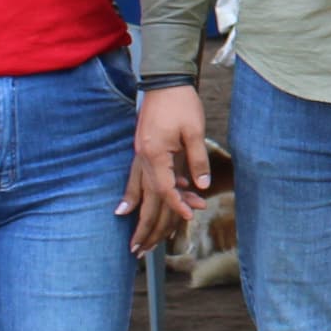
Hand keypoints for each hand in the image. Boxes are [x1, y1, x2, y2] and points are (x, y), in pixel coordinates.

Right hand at [123, 85, 212, 253]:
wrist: (165, 80)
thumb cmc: (181, 102)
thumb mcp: (194, 131)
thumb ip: (197, 159)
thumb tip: (200, 186)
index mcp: (156, 153)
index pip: (166, 189)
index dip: (177, 206)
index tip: (188, 218)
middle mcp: (143, 156)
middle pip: (146, 198)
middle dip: (145, 226)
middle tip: (139, 251)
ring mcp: (140, 153)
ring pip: (139, 191)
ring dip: (138, 215)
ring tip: (135, 240)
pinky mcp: (142, 149)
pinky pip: (139, 178)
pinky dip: (137, 195)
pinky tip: (129, 208)